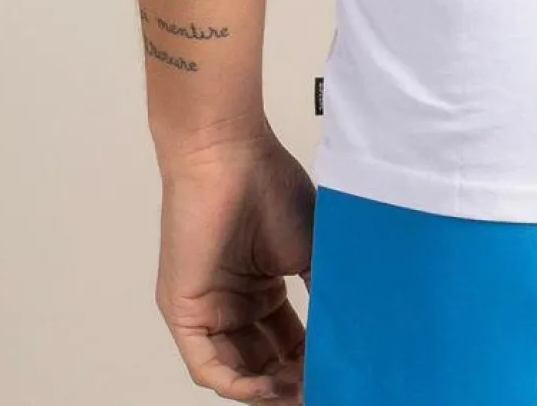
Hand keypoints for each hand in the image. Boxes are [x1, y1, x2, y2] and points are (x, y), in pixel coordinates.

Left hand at [155, 124, 313, 401]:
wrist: (230, 155)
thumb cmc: (268, 186)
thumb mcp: (309, 249)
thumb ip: (324, 292)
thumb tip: (351, 331)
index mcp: (261, 288)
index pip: (287, 343)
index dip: (311, 364)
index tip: (338, 373)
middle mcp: (232, 304)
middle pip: (263, 362)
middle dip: (292, 382)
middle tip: (323, 388)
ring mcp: (207, 310)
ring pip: (238, 370)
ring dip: (269, 389)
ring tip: (301, 392)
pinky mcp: (184, 313)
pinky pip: (209, 366)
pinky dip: (240, 383)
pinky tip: (270, 386)